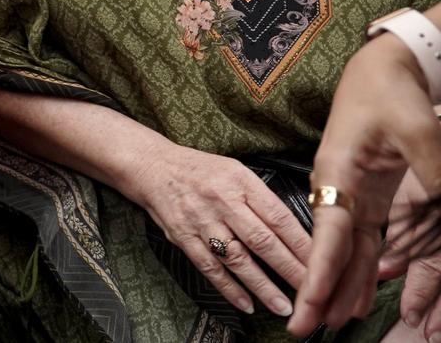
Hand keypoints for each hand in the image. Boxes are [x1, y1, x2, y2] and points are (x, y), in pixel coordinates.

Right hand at [127, 143, 311, 316]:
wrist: (151, 166)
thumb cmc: (199, 169)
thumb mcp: (236, 171)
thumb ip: (263, 199)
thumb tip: (297, 232)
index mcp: (240, 182)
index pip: (279, 217)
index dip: (303, 245)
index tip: (323, 265)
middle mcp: (221, 201)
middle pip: (262, 241)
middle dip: (290, 270)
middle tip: (312, 292)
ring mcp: (201, 221)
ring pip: (237, 259)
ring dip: (262, 286)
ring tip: (284, 307)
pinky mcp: (182, 236)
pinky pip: (209, 267)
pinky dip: (228, 288)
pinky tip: (246, 303)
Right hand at [289, 32, 440, 334]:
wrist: (381, 69)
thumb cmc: (388, 92)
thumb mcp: (415, 128)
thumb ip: (431, 171)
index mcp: (338, 172)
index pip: (329, 234)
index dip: (320, 274)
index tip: (310, 305)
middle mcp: (339, 187)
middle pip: (328, 249)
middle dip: (317, 290)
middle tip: (304, 329)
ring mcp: (352, 193)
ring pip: (344, 250)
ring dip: (337, 286)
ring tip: (329, 322)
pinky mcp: (367, 195)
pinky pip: (361, 240)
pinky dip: (357, 269)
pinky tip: (356, 294)